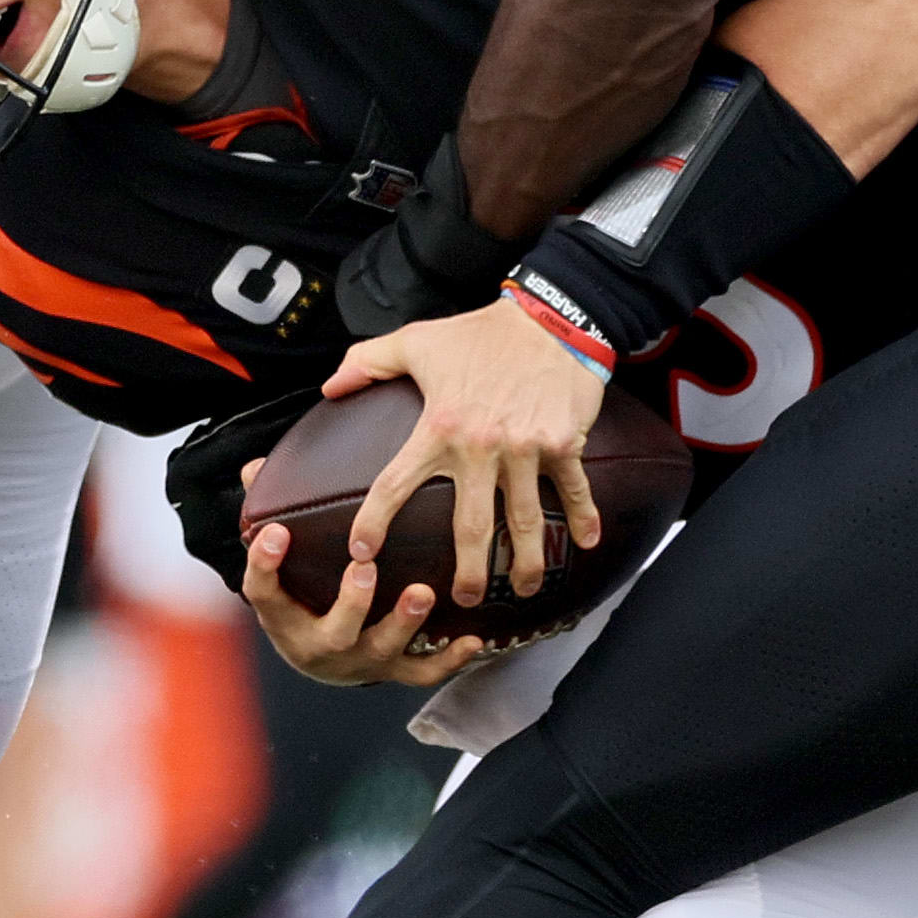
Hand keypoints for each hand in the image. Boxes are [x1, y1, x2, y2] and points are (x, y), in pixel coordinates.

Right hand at [237, 507, 487, 687]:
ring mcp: (360, 661)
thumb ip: (272, 520)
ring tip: (422, 593)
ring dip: (404, 623)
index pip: (264, 592)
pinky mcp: (394, 671)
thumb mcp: (280, 568)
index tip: (277, 531)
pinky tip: (472, 639)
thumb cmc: (300, 598)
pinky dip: (449, 659)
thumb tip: (255, 468)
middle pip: (335, 632)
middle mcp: (321, 645)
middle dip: (352, 602)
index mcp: (283, 618)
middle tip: (364, 568)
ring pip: (382, 650)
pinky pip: (422, 672)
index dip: (265, 564)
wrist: (320, 657)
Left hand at [325, 296, 607, 607]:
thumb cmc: (479, 332)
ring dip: (525, 562)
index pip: (396, 483)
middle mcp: (480, 445)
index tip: (361, 554)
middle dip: (468, 571)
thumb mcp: (416, 340)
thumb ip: (368, 363)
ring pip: (525, 520)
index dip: (374, 522)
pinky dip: (583, 518)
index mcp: (438, 427)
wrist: (548, 317)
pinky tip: (587, 545)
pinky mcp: (563, 444)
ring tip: (523, 589)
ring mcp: (526, 448)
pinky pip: (573, 490)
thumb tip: (330, 387)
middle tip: (463, 600)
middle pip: (470, 525)